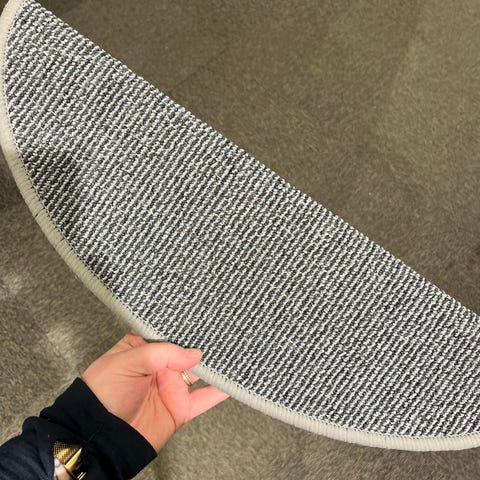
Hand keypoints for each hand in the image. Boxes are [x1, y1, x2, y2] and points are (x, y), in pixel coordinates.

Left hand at [81, 330, 228, 451]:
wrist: (99, 438)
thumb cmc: (101, 395)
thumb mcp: (126, 363)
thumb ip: (161, 353)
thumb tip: (194, 353)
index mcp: (143, 347)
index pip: (167, 330)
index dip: (183, 323)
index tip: (201, 313)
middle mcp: (159, 365)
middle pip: (187, 349)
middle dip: (203, 341)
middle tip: (222, 328)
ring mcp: (171, 386)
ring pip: (200, 371)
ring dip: (214, 364)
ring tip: (232, 349)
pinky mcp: (179, 408)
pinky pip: (204, 399)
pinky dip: (219, 391)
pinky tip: (232, 382)